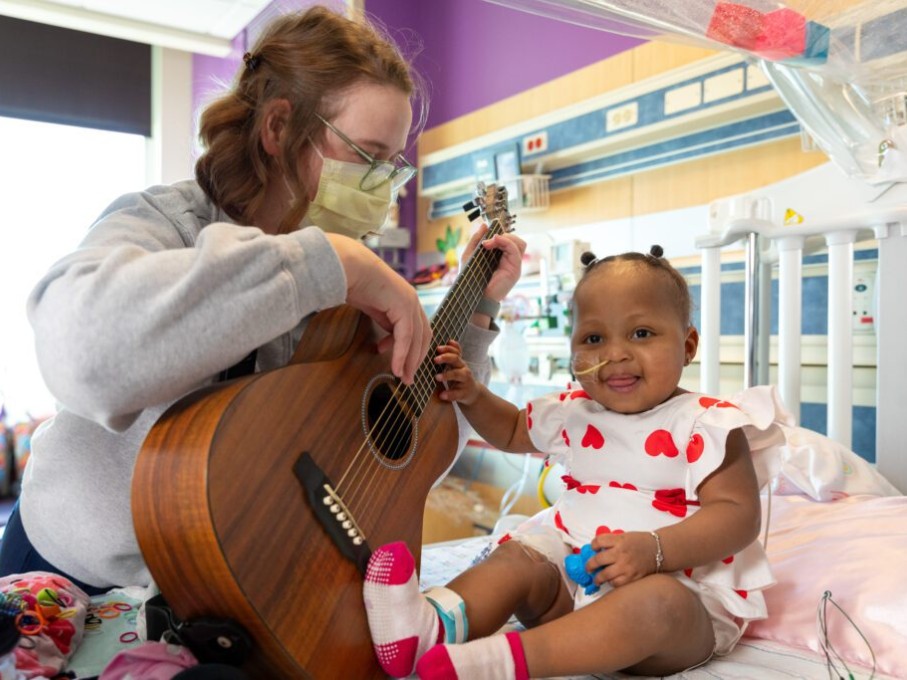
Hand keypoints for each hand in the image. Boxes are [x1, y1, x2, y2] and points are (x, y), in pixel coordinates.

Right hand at [326, 234, 430, 384]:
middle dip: (415, 359)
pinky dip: (402, 354)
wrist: (349, 267)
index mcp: (406, 300)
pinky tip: (396, 368)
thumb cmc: (355, 283)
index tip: (400, 365)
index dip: (411, 350)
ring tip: (403, 378)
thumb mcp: (374, 307)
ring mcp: (410, 303)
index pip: (416, 330)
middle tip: (408, 378)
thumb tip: (386, 339)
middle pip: (422, 337)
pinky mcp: (404, 306)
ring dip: (410, 361)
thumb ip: (385, 320)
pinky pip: (406, 337)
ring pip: (416, 339)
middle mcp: (412, 301)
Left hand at [434, 339, 480, 404]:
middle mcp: (464, 369)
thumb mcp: (456, 366)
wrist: (473, 394)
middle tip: (435, 360)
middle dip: (446, 358)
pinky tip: (442, 395)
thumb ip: (452, 355)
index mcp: (459, 362)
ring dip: (447, 375)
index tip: (437, 348)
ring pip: (458, 375)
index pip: (455, 351)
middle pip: (456, 359)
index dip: (447, 349)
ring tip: (436, 377)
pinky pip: (457, 393)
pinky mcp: (464, 393)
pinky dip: (449, 394)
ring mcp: (465, 381)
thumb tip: (449, 341)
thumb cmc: (459, 378)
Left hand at [461, 223, 525, 302]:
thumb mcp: (470, 255)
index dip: (499, 234)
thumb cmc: (470, 278)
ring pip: (519, 243)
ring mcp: (514, 265)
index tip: (485, 237)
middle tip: (488, 241)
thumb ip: (476, 240)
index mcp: (501, 257)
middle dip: (503, 235)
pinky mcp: (515, 270)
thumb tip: (484, 225)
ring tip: (490, 242)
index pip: (508, 240)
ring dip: (505, 237)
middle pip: (516, 240)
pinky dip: (505, 242)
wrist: (473, 295)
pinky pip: (515, 250)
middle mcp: (509, 261)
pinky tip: (493, 242)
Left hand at [588, 531, 658, 587]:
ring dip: (598, 578)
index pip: (598, 542)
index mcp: (619, 540)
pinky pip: (616, 583)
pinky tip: (611, 580)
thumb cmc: (640, 542)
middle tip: (588, 568)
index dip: (593, 545)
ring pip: (605, 575)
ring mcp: (626, 566)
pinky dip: (611, 583)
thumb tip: (596, 550)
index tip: (593, 549)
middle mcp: (621, 553)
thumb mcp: (624, 536)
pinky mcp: (632, 577)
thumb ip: (611, 542)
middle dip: (590, 565)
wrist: (658, 550)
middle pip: (598, 560)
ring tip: (596, 579)